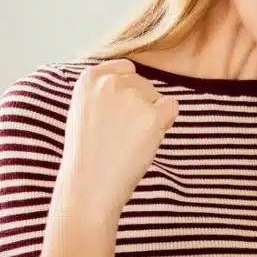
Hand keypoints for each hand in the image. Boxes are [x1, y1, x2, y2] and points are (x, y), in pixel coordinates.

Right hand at [55, 59, 178, 220]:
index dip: (128, 92)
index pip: (125, 69)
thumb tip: (134, 81)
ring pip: (158, 97)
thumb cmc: (87, 155)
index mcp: (88, 79)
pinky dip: (166, 123)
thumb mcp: (84, 110)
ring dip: (152, 116)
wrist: (89, 187)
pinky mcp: (152, 116)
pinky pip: (173, 107)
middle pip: (144, 84)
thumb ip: (104, 91)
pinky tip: (147, 140)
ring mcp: (131, 98)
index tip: (117, 115)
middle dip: (140, 105)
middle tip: (122, 134)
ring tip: (130, 141)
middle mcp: (109, 83)